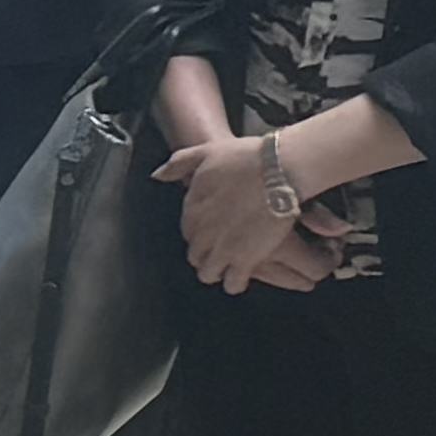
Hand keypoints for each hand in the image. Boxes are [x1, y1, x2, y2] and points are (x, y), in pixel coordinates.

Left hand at [155, 131, 321, 290]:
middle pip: (194, 255)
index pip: (187, 230)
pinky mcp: (244, 260)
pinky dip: (235, 282)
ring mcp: (222, 249)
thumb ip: (179, 163)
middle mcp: (202, 233)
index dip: (199, 231)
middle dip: (205, 253)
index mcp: (192, 209)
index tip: (212, 227)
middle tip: (221, 248)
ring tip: (230, 265)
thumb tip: (158, 175)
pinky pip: (232, 284)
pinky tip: (243, 275)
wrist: (278, 170)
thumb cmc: (245, 158)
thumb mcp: (206, 152)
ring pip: (208, 273)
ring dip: (216, 270)